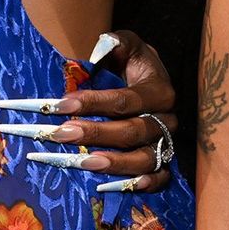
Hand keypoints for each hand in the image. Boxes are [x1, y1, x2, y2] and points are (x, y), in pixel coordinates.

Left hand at [54, 29, 178, 191]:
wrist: (150, 78)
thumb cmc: (132, 62)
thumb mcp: (126, 44)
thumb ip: (115, 43)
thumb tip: (104, 46)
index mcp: (159, 91)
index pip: (125, 100)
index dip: (94, 103)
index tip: (61, 104)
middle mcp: (167, 120)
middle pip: (132, 132)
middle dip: (96, 133)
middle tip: (62, 133)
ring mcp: (167, 143)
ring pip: (145, 159)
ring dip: (114, 163)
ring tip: (84, 162)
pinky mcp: (164, 160)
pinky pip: (159, 179)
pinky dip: (141, 185)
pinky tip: (114, 186)